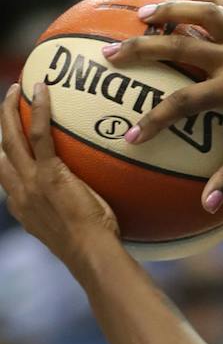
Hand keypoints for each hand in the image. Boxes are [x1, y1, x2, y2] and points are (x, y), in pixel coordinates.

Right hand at [0, 83, 119, 261]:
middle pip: (2, 150)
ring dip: (10, 110)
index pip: (6, 177)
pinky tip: (41, 89)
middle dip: (2, 124)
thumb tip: (86, 207)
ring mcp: (31, 181)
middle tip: (7, 104)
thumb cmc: (93, 249)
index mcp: (22, 207)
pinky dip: (40, 109)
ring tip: (17, 91)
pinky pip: (39, 133)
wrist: (91, 254)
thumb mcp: (70, 232)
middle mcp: (19, 192)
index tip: (9, 145)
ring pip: (11, 137)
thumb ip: (68, 215)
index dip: (4, 158)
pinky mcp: (49, 173)